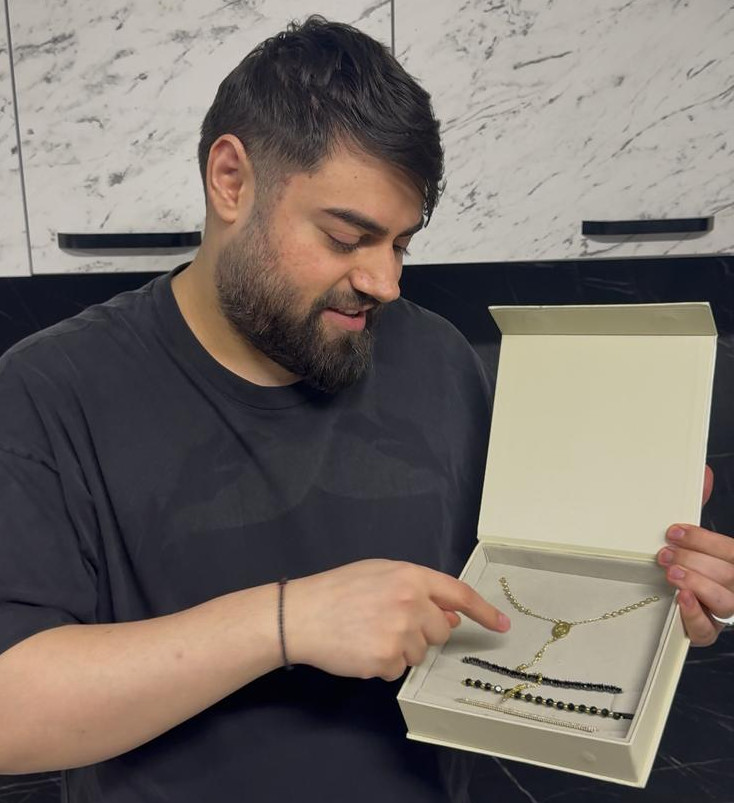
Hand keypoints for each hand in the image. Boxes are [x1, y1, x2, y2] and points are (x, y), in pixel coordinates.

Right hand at [286, 559, 509, 680]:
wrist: (302, 614)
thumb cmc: (339, 590)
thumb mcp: (380, 574)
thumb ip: (417, 589)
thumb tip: (449, 614)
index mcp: (411, 576)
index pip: (459, 594)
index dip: (484, 611)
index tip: (502, 625)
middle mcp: (411, 603)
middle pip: (441, 630)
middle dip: (423, 632)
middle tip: (391, 623)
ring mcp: (400, 633)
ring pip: (421, 653)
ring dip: (402, 649)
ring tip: (370, 632)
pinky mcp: (386, 659)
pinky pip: (399, 669)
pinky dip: (384, 664)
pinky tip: (362, 648)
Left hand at [657, 466, 733, 644]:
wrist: (685, 600)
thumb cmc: (694, 563)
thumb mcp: (697, 537)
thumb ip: (700, 507)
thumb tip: (704, 473)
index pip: (731, 551)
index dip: (703, 540)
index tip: (673, 531)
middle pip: (728, 574)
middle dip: (694, 560)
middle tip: (665, 553)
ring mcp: (725, 612)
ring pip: (724, 601)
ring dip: (696, 584)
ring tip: (671, 573)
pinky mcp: (707, 633)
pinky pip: (708, 630)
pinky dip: (694, 614)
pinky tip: (680, 599)